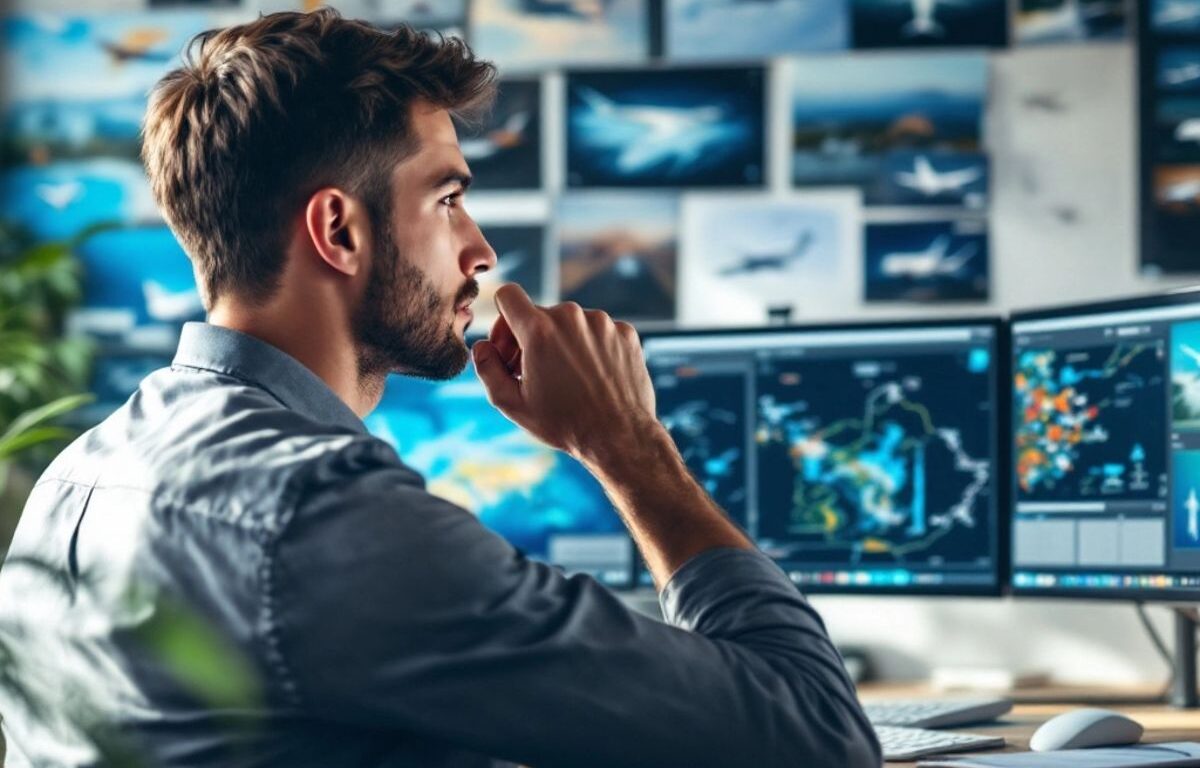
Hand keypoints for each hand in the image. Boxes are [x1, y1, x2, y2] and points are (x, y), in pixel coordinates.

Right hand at [472, 285, 659, 470]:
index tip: (509, 347)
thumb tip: (482, 346)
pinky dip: (592, 348)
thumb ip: (487, 368)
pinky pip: (599, 331)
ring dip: (563, 343)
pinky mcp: (625, 332)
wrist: (619, 437)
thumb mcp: (511, 403)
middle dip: (531, 339)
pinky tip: (593, 377)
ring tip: (568, 379)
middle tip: (535, 373)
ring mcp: (602, 323)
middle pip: (540, 314)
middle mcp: (571, 317)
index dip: (502, 320)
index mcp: (539, 330)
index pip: (508, 295)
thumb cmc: (563, 423)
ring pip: (571, 323)